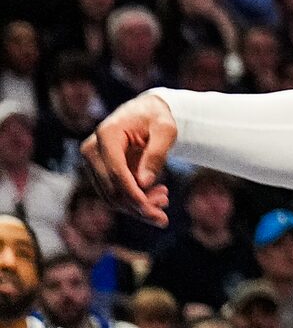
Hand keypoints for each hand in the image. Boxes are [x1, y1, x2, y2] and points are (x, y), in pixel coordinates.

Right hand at [82, 92, 178, 222]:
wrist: (145, 111)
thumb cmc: (157, 117)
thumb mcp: (166, 129)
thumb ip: (156, 154)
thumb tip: (143, 183)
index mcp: (107, 135)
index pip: (116, 172)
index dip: (133, 194)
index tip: (152, 210)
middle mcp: (92, 149)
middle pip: (111, 188)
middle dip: (137, 206)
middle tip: (162, 216)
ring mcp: (92, 162)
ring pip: (110, 195)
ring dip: (136, 206)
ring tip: (163, 201)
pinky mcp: (98, 172)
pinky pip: (112, 193)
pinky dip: (132, 200)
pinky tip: (155, 197)